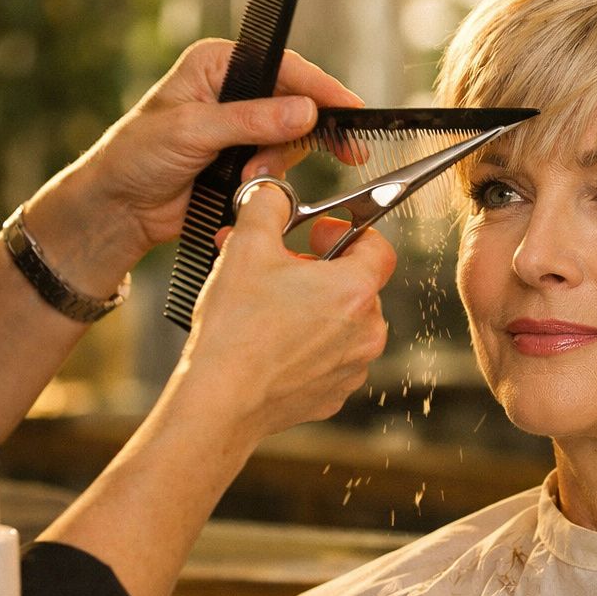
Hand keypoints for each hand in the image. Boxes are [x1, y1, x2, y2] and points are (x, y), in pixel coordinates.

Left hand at [72, 38, 363, 258]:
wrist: (120, 207)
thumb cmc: (137, 156)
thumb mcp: (192, 130)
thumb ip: (251, 120)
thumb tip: (305, 112)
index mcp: (217, 64)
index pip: (282, 66)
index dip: (319, 87)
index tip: (349, 107)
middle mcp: (234, 89)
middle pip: (297, 101)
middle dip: (308, 132)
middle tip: (347, 152)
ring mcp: (243, 126)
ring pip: (292, 138)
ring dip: (279, 162)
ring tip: (248, 177)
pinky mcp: (245, 158)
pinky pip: (280, 165)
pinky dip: (271, 179)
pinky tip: (247, 186)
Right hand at [172, 182, 395, 440]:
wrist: (218, 402)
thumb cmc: (235, 329)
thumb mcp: (246, 247)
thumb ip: (267, 207)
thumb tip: (273, 193)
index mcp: (355, 290)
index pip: (378, 246)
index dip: (347, 231)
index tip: (318, 232)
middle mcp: (366, 332)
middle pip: (356, 285)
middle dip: (318, 269)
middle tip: (279, 266)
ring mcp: (352, 368)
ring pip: (342, 322)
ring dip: (311, 306)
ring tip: (268, 303)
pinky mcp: (332, 395)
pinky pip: (329, 357)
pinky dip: (306, 344)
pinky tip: (270, 341)